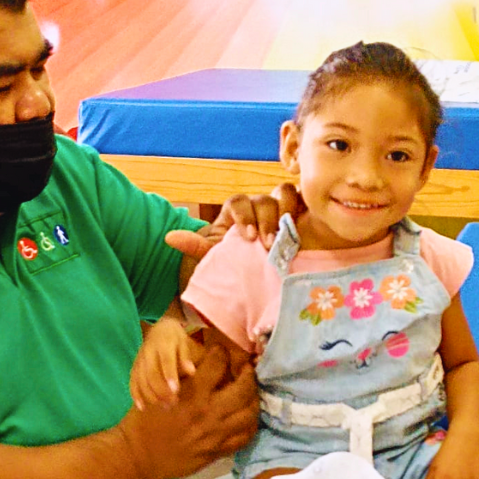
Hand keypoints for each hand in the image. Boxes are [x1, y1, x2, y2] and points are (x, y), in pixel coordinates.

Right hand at [117, 339, 258, 478]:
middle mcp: (208, 412)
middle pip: (244, 387)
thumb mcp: (159, 389)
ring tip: (249, 392)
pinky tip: (246, 417)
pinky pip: (244, 437)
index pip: (218, 363)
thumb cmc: (144, 419)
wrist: (137, 454)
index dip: (223, 351)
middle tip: (246, 369)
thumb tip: (201, 358)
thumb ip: (183, 375)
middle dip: (248, 373)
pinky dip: (250, 424)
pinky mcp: (217, 451)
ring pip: (250, 413)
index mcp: (191, 393)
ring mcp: (215, 434)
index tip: (223, 350)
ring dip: (254, 398)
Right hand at [130, 319, 201, 409]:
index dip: (169, 375)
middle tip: (173, 403)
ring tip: (164, 406)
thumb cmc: (175, 338)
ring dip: (151, 396)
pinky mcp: (134, 367)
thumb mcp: (183, 342)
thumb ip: (185, 357)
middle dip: (161, 391)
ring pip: (141, 380)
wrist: (159, 329)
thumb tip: (191, 372)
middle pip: (151, 374)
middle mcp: (148, 352)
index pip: (165, 360)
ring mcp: (139, 360)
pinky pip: (132, 382)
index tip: (176, 390)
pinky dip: (136, 395)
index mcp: (163, 344)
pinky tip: (142, 407)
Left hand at [165, 181, 302, 260]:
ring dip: (287, 210)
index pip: (238, 202)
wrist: (256, 284)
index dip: (243, 215)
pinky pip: (307, 205)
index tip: (247, 237)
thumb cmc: (234, 268)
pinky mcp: (303, 219)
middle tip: (267, 244)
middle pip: (263, 198)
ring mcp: (282, 212)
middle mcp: (259, 208)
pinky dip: (308, 209)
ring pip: (286, 194)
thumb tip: (169, 237)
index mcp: (236, 214)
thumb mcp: (213, 259)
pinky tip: (309, 227)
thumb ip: (194, 247)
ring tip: (288, 237)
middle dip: (266, 218)